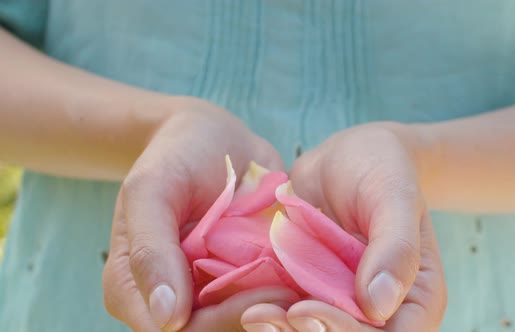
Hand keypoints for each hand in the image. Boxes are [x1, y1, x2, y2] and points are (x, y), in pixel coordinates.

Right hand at [102, 97, 293, 330]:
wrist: (211, 137)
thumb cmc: (174, 155)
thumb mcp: (151, 189)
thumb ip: (149, 249)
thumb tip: (167, 318)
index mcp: (135, 289)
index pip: (175, 331)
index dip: (222, 322)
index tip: (271, 294)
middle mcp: (174, 299)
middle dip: (256, 315)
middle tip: (299, 291)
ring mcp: (210, 292)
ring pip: (244, 322)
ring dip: (278, 312)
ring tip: (310, 286)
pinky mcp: (243, 280)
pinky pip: (265, 302)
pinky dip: (290, 296)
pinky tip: (312, 278)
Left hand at [243, 123, 446, 330]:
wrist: (349, 155)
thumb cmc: (381, 168)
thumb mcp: (394, 197)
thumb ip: (395, 247)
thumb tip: (378, 305)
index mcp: (417, 298)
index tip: (304, 308)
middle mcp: (383, 309)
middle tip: (261, 315)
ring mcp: (344, 300)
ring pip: (316, 331)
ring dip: (282, 329)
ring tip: (251, 312)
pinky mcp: (314, 288)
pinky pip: (293, 311)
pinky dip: (271, 310)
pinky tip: (246, 300)